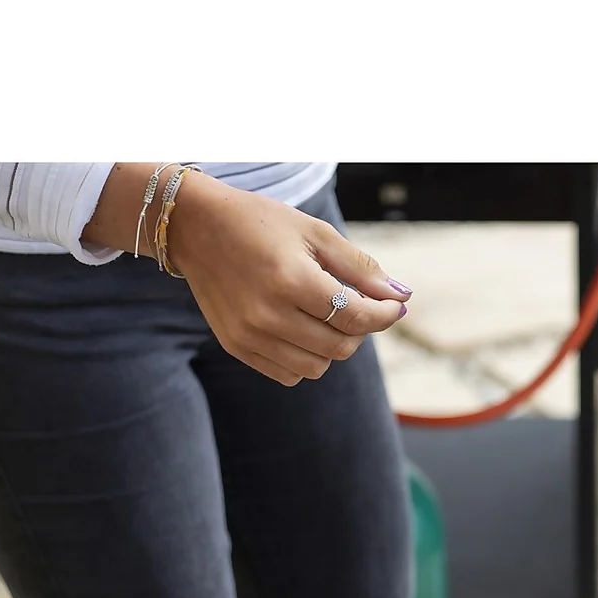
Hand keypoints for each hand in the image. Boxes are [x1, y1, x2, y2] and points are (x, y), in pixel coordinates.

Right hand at [165, 172, 411, 385]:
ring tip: (327, 317)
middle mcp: (268, 315)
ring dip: (333, 347)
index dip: (385, 314)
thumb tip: (402, 296)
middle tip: (358, 306)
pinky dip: (305, 359)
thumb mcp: (315, 232)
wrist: (195, 226)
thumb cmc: (260, 223)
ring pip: (317, 368)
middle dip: (361, 330)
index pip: (357, 317)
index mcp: (291, 280)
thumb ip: (361, 267)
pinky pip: (289, 374)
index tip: (395, 306)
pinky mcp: (237, 347)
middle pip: (341, 347)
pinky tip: (301, 329)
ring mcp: (250, 336)